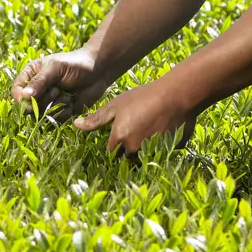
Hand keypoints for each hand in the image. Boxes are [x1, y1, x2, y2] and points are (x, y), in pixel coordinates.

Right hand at [11, 49, 114, 119]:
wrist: (99, 71)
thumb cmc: (75, 64)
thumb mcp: (55, 68)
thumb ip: (39, 81)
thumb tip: (23, 96)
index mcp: (31, 76)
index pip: (17, 92)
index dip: (21, 98)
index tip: (31, 98)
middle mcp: (37, 91)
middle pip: (28, 107)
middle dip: (44, 100)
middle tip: (57, 89)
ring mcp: (49, 102)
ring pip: (42, 116)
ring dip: (55, 106)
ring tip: (66, 94)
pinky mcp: (60, 112)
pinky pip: (57, 120)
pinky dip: (65, 111)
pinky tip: (72, 101)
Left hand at [73, 77, 196, 156]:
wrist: (176, 95)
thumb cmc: (143, 97)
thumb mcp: (116, 104)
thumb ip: (96, 119)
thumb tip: (75, 125)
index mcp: (120, 138)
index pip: (111, 152)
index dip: (115, 144)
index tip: (120, 136)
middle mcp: (134, 149)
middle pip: (128, 156)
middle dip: (129, 149)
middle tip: (136, 131)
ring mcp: (152, 152)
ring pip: (144, 156)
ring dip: (145, 149)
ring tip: (150, 131)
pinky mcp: (169, 152)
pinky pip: (163, 153)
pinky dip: (162, 147)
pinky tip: (164, 133)